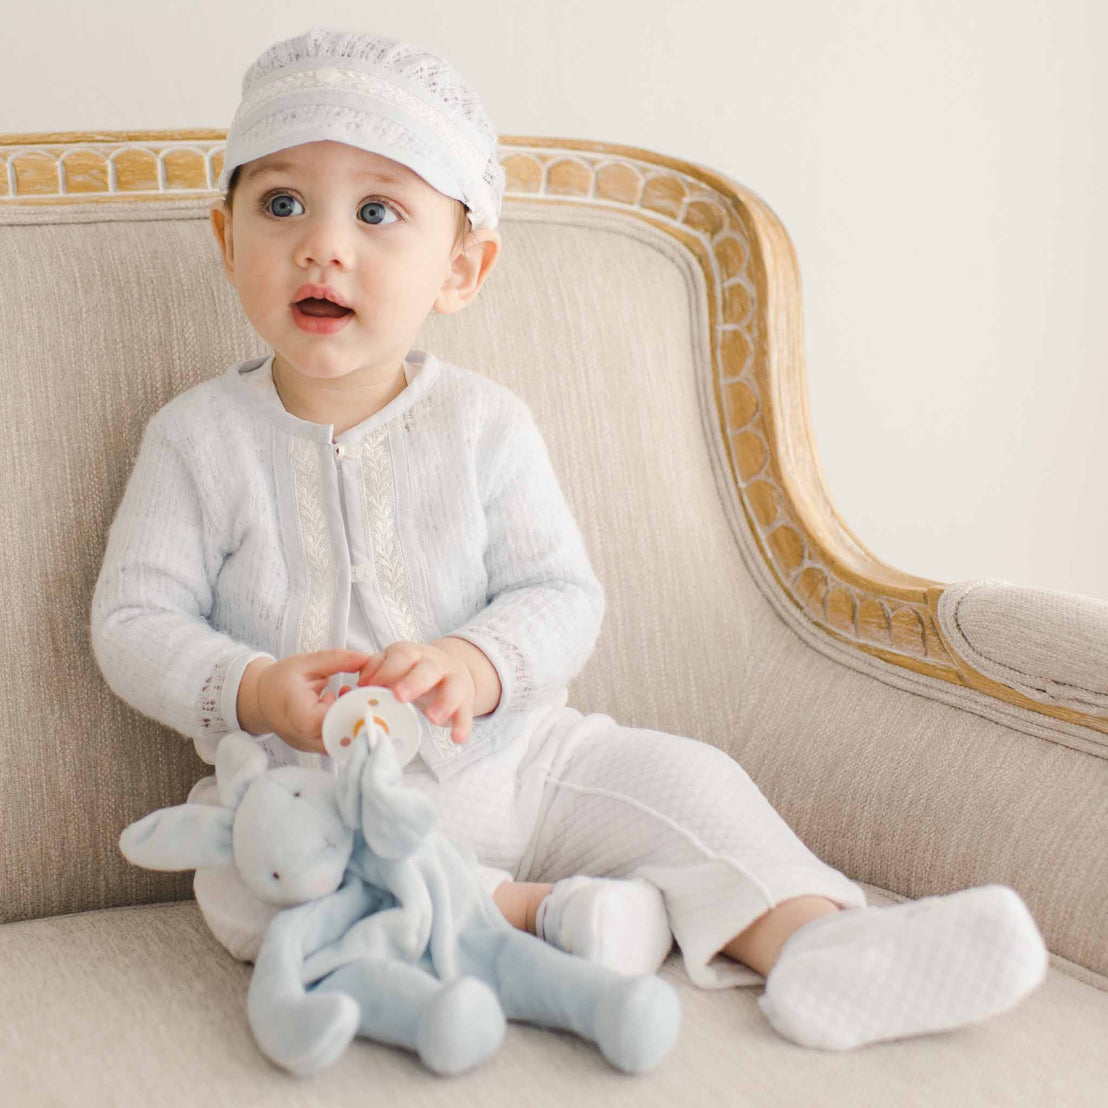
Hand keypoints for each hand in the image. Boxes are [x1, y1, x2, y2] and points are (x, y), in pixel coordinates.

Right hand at [247, 649, 378, 754]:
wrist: (259, 699)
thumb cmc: (279, 681)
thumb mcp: (307, 663)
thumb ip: (337, 659)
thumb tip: (366, 658)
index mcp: (302, 717)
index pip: (339, 718)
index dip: (356, 705)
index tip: (365, 690)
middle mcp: (306, 738)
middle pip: (345, 732)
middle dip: (358, 712)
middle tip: (360, 694)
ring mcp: (310, 747)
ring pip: (344, 740)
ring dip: (353, 719)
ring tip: (347, 697)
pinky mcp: (314, 748)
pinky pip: (338, 740)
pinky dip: (345, 724)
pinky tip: (340, 706)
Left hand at [349, 640, 475, 743]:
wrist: (451, 670)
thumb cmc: (412, 671)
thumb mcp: (393, 665)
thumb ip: (375, 671)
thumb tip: (360, 685)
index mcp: (412, 654)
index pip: (402, 655)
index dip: (386, 670)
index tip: (371, 686)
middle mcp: (435, 664)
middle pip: (428, 668)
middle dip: (413, 682)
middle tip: (399, 697)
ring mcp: (453, 681)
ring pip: (453, 686)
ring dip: (444, 702)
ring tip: (432, 718)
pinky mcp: (465, 701)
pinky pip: (466, 713)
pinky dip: (462, 725)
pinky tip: (457, 738)